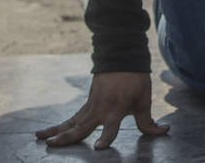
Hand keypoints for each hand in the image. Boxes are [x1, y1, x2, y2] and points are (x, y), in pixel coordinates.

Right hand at [34, 72, 169, 149]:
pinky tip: (48, 132)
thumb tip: (163, 131)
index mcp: (116, 109)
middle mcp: (100, 109)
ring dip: (56, 131)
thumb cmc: (135, 79)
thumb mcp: (144, 100)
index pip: (110, 128)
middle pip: (81, 126)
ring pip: (72, 122)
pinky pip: (73, 118)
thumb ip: (148, 121)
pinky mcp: (88, 104)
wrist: (122, 56)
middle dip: (67, 137)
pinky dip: (61, 125)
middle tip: (52, 145)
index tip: (99, 147)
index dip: (106, 138)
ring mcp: (91, 105)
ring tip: (41, 139)